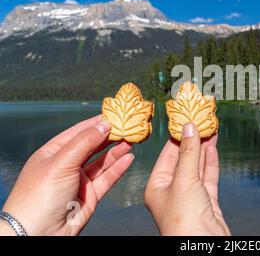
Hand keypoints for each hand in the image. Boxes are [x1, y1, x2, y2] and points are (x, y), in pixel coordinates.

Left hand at [0, 115, 133, 235]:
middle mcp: (67, 164)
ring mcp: (79, 180)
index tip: (115, 114)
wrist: (38, 233)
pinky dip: (118, 168)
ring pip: (102, 161)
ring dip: (117, 150)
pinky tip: (128, 158)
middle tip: (128, 126)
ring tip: (132, 140)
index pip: (78, 132)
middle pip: (93, 146)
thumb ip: (85, 142)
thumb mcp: (61, 162)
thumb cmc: (39, 196)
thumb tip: (104, 124)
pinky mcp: (90, 195)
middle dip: (110, 136)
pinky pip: (107, 178)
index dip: (96, 123)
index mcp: (53, 153)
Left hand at [145, 123, 229, 235]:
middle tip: (199, 122)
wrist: (201, 245)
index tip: (184, 121)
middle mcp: (172, 191)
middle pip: (182, 160)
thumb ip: (189, 152)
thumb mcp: (184, 179)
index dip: (176, 137)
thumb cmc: (182, 218)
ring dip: (203, 149)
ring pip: (197, 167)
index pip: (166, 155)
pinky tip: (212, 147)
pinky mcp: (206, 202)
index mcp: (157, 187)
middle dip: (191, 141)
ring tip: (209, 129)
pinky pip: (207, 177)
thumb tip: (189, 128)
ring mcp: (190, 197)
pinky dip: (210, 162)